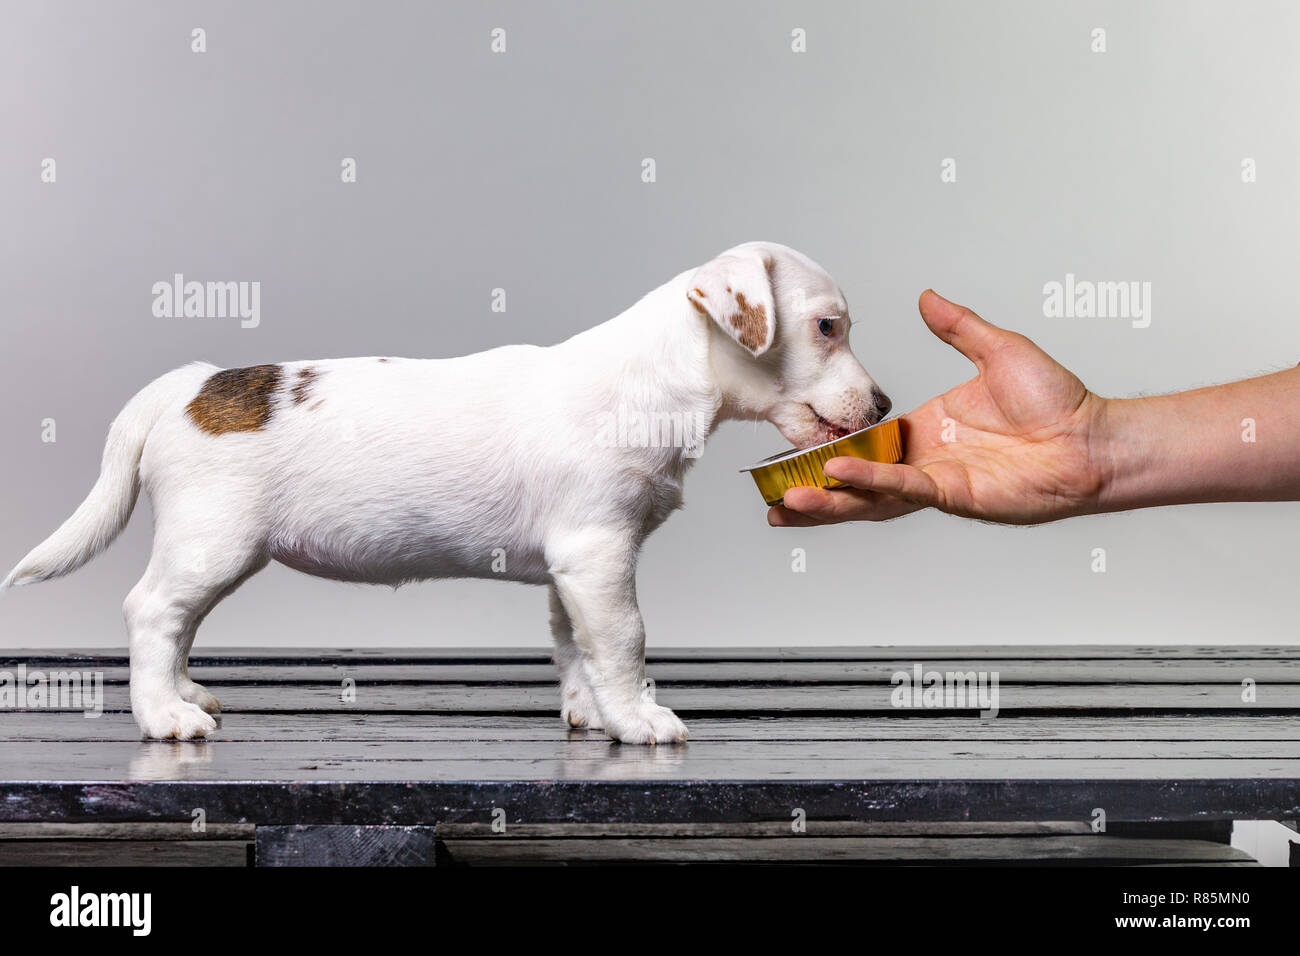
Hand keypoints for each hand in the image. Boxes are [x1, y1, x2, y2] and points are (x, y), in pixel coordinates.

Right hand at [769, 290, 1110, 526]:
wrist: (1093, 436)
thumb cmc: (1058, 400)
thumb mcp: (997, 349)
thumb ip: (956, 327)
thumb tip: (926, 297)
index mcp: (924, 429)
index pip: (862, 441)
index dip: (826, 448)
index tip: (790, 451)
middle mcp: (923, 459)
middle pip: (854, 480)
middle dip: (811, 490)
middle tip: (770, 495)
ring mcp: (936, 481)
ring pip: (868, 496)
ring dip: (828, 501)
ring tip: (785, 504)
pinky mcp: (955, 494)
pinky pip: (902, 487)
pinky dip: (869, 482)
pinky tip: (837, 475)